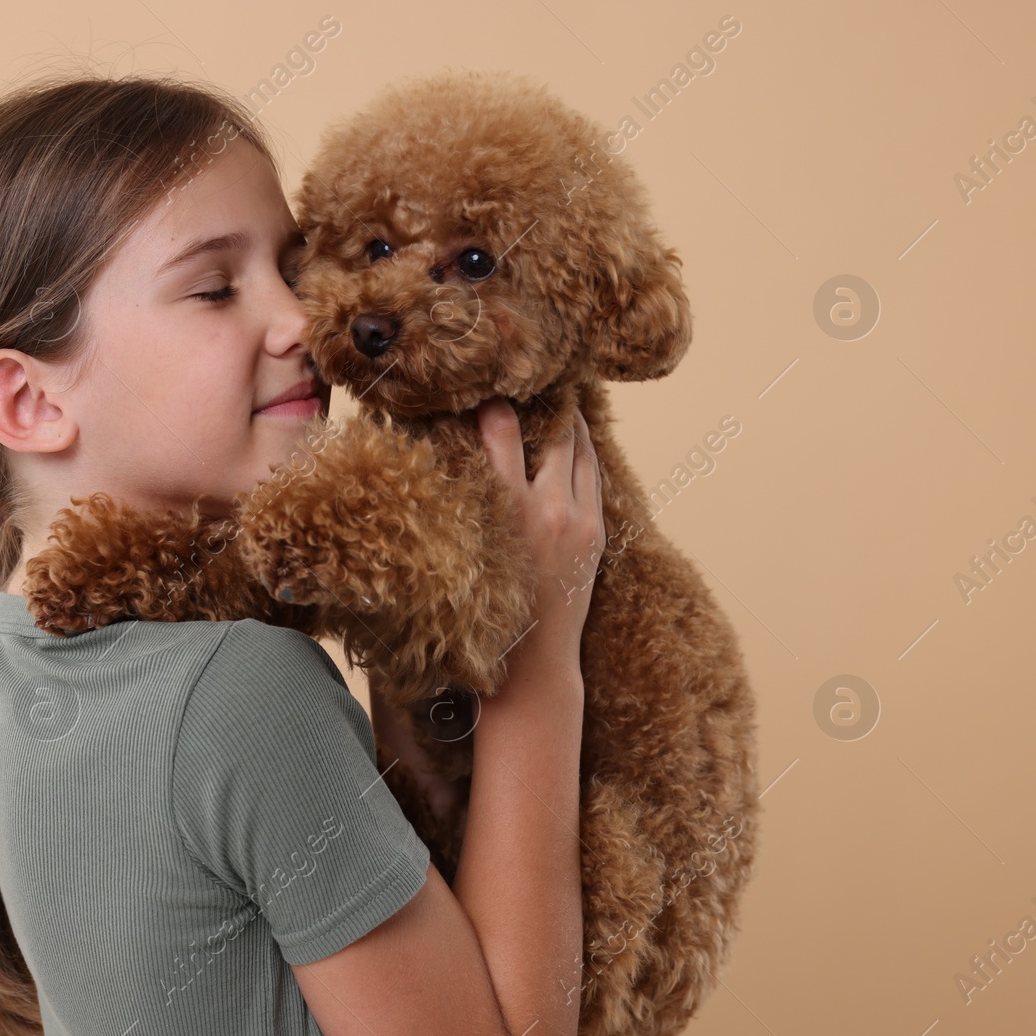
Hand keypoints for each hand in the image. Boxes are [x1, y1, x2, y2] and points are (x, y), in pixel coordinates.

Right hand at [476, 398, 605, 668]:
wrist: (532, 664)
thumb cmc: (482, 612)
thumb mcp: (463, 550)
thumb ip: (461, 500)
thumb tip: (440, 459)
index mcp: (506, 510)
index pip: (499, 430)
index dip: (492, 402)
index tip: (483, 384)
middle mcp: (547, 508)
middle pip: (552, 431)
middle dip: (543, 400)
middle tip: (532, 371)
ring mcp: (579, 519)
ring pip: (581, 449)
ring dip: (570, 420)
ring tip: (559, 391)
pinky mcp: (595, 533)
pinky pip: (593, 476)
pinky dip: (583, 451)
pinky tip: (573, 435)